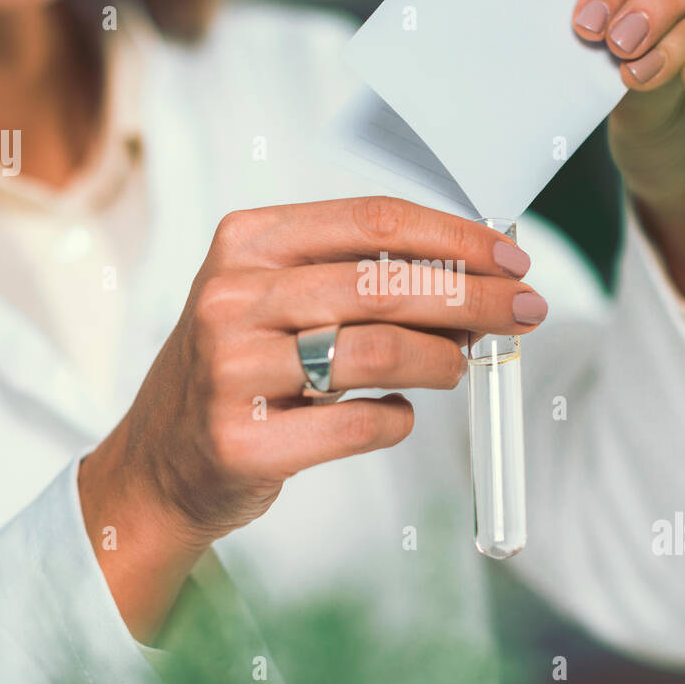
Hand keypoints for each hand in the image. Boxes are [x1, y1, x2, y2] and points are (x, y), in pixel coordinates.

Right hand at [78, 197, 544, 640]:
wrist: (160, 462)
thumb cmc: (237, 368)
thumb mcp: (273, 298)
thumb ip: (356, 277)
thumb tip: (473, 275)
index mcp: (245, 243)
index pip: (372, 221)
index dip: (454, 238)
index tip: (509, 259)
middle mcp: (232, 298)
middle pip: (385, 284)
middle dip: (475, 297)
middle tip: (525, 311)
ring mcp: (233, 371)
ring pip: (381, 351)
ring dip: (445, 359)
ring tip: (460, 365)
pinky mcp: (246, 441)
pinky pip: (362, 424)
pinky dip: (401, 418)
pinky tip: (400, 412)